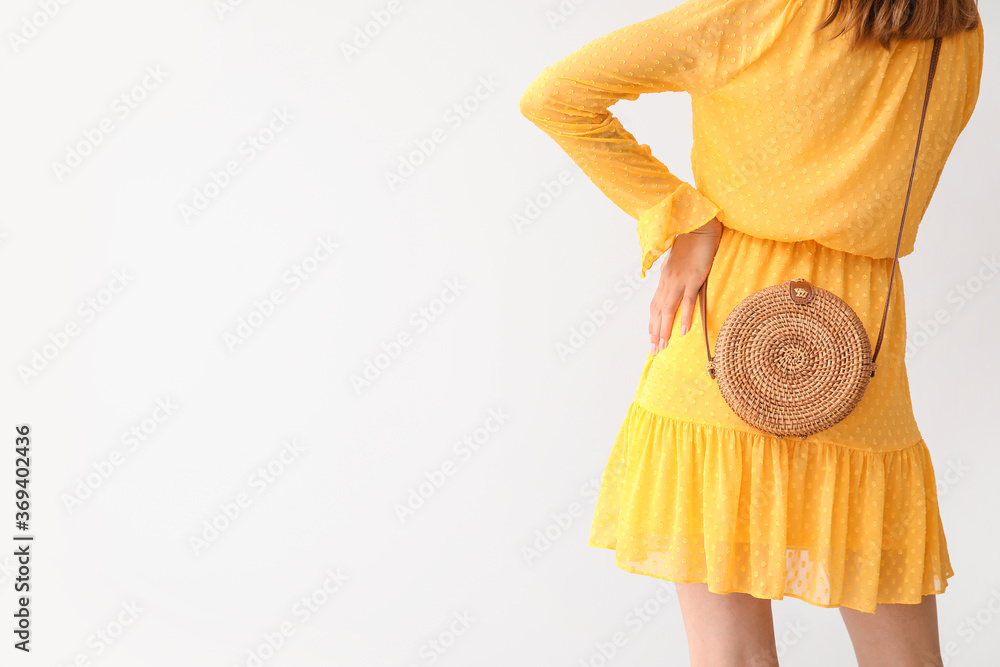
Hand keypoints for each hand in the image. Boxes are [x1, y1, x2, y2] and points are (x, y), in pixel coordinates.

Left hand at [649, 216, 722, 354]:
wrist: (698, 222)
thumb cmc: (692, 238)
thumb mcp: (680, 258)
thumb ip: (677, 271)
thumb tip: (674, 280)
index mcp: (665, 277)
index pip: (655, 304)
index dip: (653, 322)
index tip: (652, 337)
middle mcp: (668, 281)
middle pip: (658, 311)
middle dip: (655, 332)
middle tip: (654, 350)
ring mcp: (680, 280)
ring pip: (668, 310)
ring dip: (664, 330)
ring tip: (662, 347)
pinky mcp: (694, 278)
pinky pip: (687, 301)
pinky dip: (684, 317)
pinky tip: (682, 332)